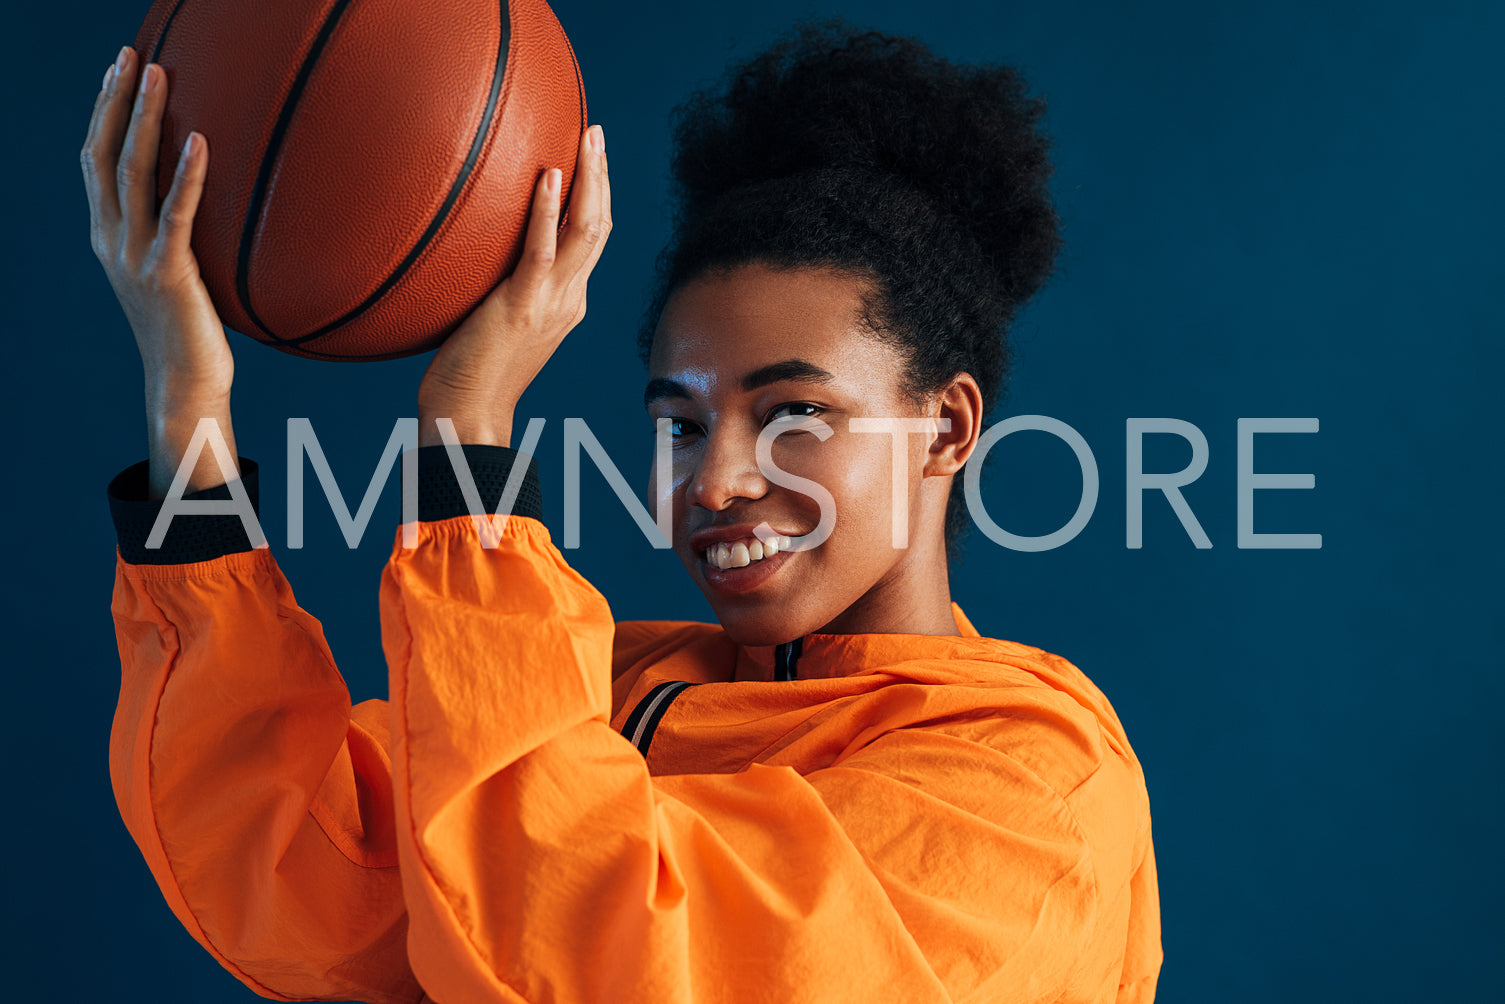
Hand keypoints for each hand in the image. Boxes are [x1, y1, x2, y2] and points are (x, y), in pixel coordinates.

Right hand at [82, 46, 237, 495]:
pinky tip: (199, 141)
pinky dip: (185, 176)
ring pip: (130, 173)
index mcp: (110, 237)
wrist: (186, 385)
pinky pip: (175, 215)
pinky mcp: (167, 274)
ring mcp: (135, 256)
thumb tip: (214, 205)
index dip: (103, 114)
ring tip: (159, 74)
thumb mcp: (178, 274)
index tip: (118, 71)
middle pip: (102, 154)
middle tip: (131, 55)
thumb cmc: (192, 332)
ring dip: (143, 119)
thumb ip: (180, 236)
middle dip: (114, 100)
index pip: (96, 162)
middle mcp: (112, 240)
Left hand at [417, 123, 611, 447]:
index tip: (589, 157)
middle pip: (600, 227)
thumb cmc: (466, 375)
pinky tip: (548, 175)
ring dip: (590, 181)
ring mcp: (552, 303)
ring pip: (587, 232)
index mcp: (566, 301)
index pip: (592, 240)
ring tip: (587, 140)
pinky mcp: (524, 307)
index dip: (596, 196)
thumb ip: (494, 285)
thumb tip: (465, 251)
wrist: (467, 417)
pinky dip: (548, 211)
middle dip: (602, 176)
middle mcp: (569, 299)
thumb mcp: (490, 320)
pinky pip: (542, 251)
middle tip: (596, 132)